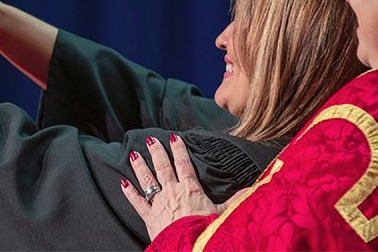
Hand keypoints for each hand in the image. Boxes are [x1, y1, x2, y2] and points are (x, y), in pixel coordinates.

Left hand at [121, 134, 247, 240]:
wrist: (189, 247)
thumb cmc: (205, 230)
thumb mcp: (224, 213)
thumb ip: (236, 199)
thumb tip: (254, 188)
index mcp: (190, 189)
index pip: (183, 164)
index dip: (178, 149)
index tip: (174, 137)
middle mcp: (172, 192)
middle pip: (163, 167)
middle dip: (156, 152)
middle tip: (149, 139)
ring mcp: (158, 204)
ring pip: (147, 180)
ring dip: (140, 167)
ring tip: (133, 154)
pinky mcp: (149, 218)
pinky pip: (137, 203)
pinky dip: (129, 193)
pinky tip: (122, 183)